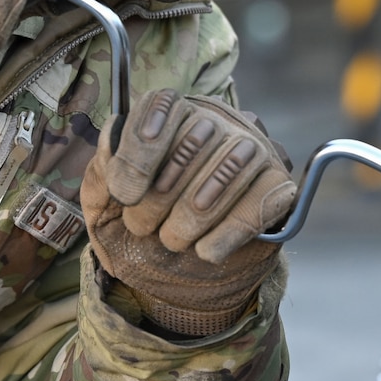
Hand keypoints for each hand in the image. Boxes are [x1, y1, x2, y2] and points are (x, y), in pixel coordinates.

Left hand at [80, 90, 297, 337]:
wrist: (184, 273)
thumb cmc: (145, 224)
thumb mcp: (108, 205)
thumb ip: (103, 173)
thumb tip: (110, 139)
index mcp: (171, 112)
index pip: (162, 107)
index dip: (139, 154)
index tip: (125, 195)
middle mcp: (215, 120)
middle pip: (192, 142)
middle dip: (158, 198)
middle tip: (142, 227)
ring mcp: (251, 149)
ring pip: (225, 172)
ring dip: (189, 220)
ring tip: (172, 241)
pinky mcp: (277, 184)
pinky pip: (256, 204)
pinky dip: (224, 235)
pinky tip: (204, 250)